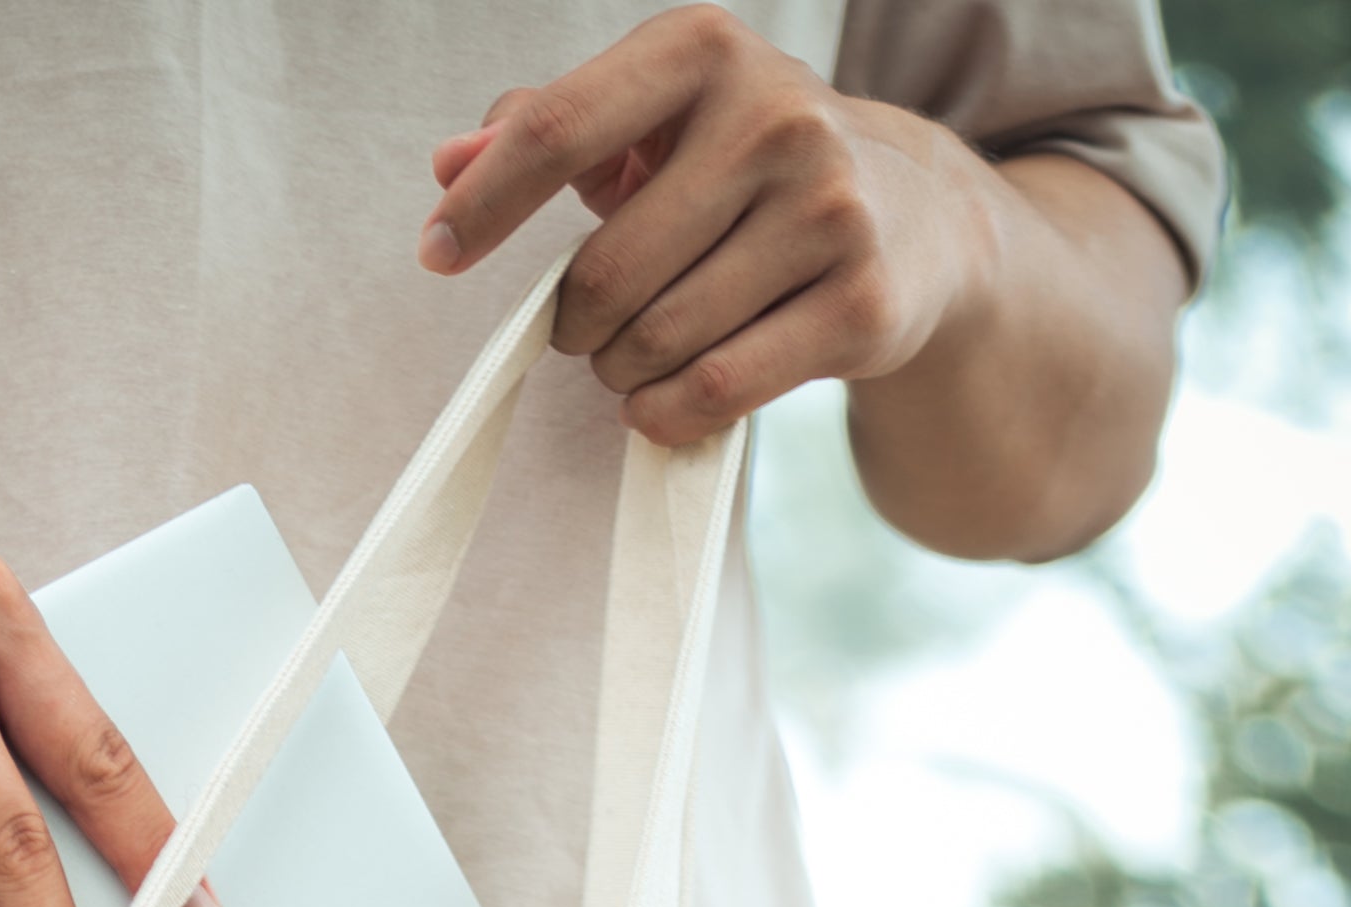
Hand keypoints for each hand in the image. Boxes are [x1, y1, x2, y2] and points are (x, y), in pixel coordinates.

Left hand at [418, 4, 988, 450]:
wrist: (915, 217)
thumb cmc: (750, 168)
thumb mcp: (656, 123)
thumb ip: (548, 131)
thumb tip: (449, 165)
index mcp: (704, 50)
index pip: (557, 129)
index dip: (485, 205)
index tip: (435, 253)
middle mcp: (776, 115)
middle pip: (605, 273)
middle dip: (575, 324)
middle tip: (587, 328)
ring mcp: (829, 209)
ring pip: (657, 340)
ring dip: (622, 372)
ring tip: (638, 354)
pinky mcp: (860, 304)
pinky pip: (715, 390)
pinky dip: (666, 412)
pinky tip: (663, 398)